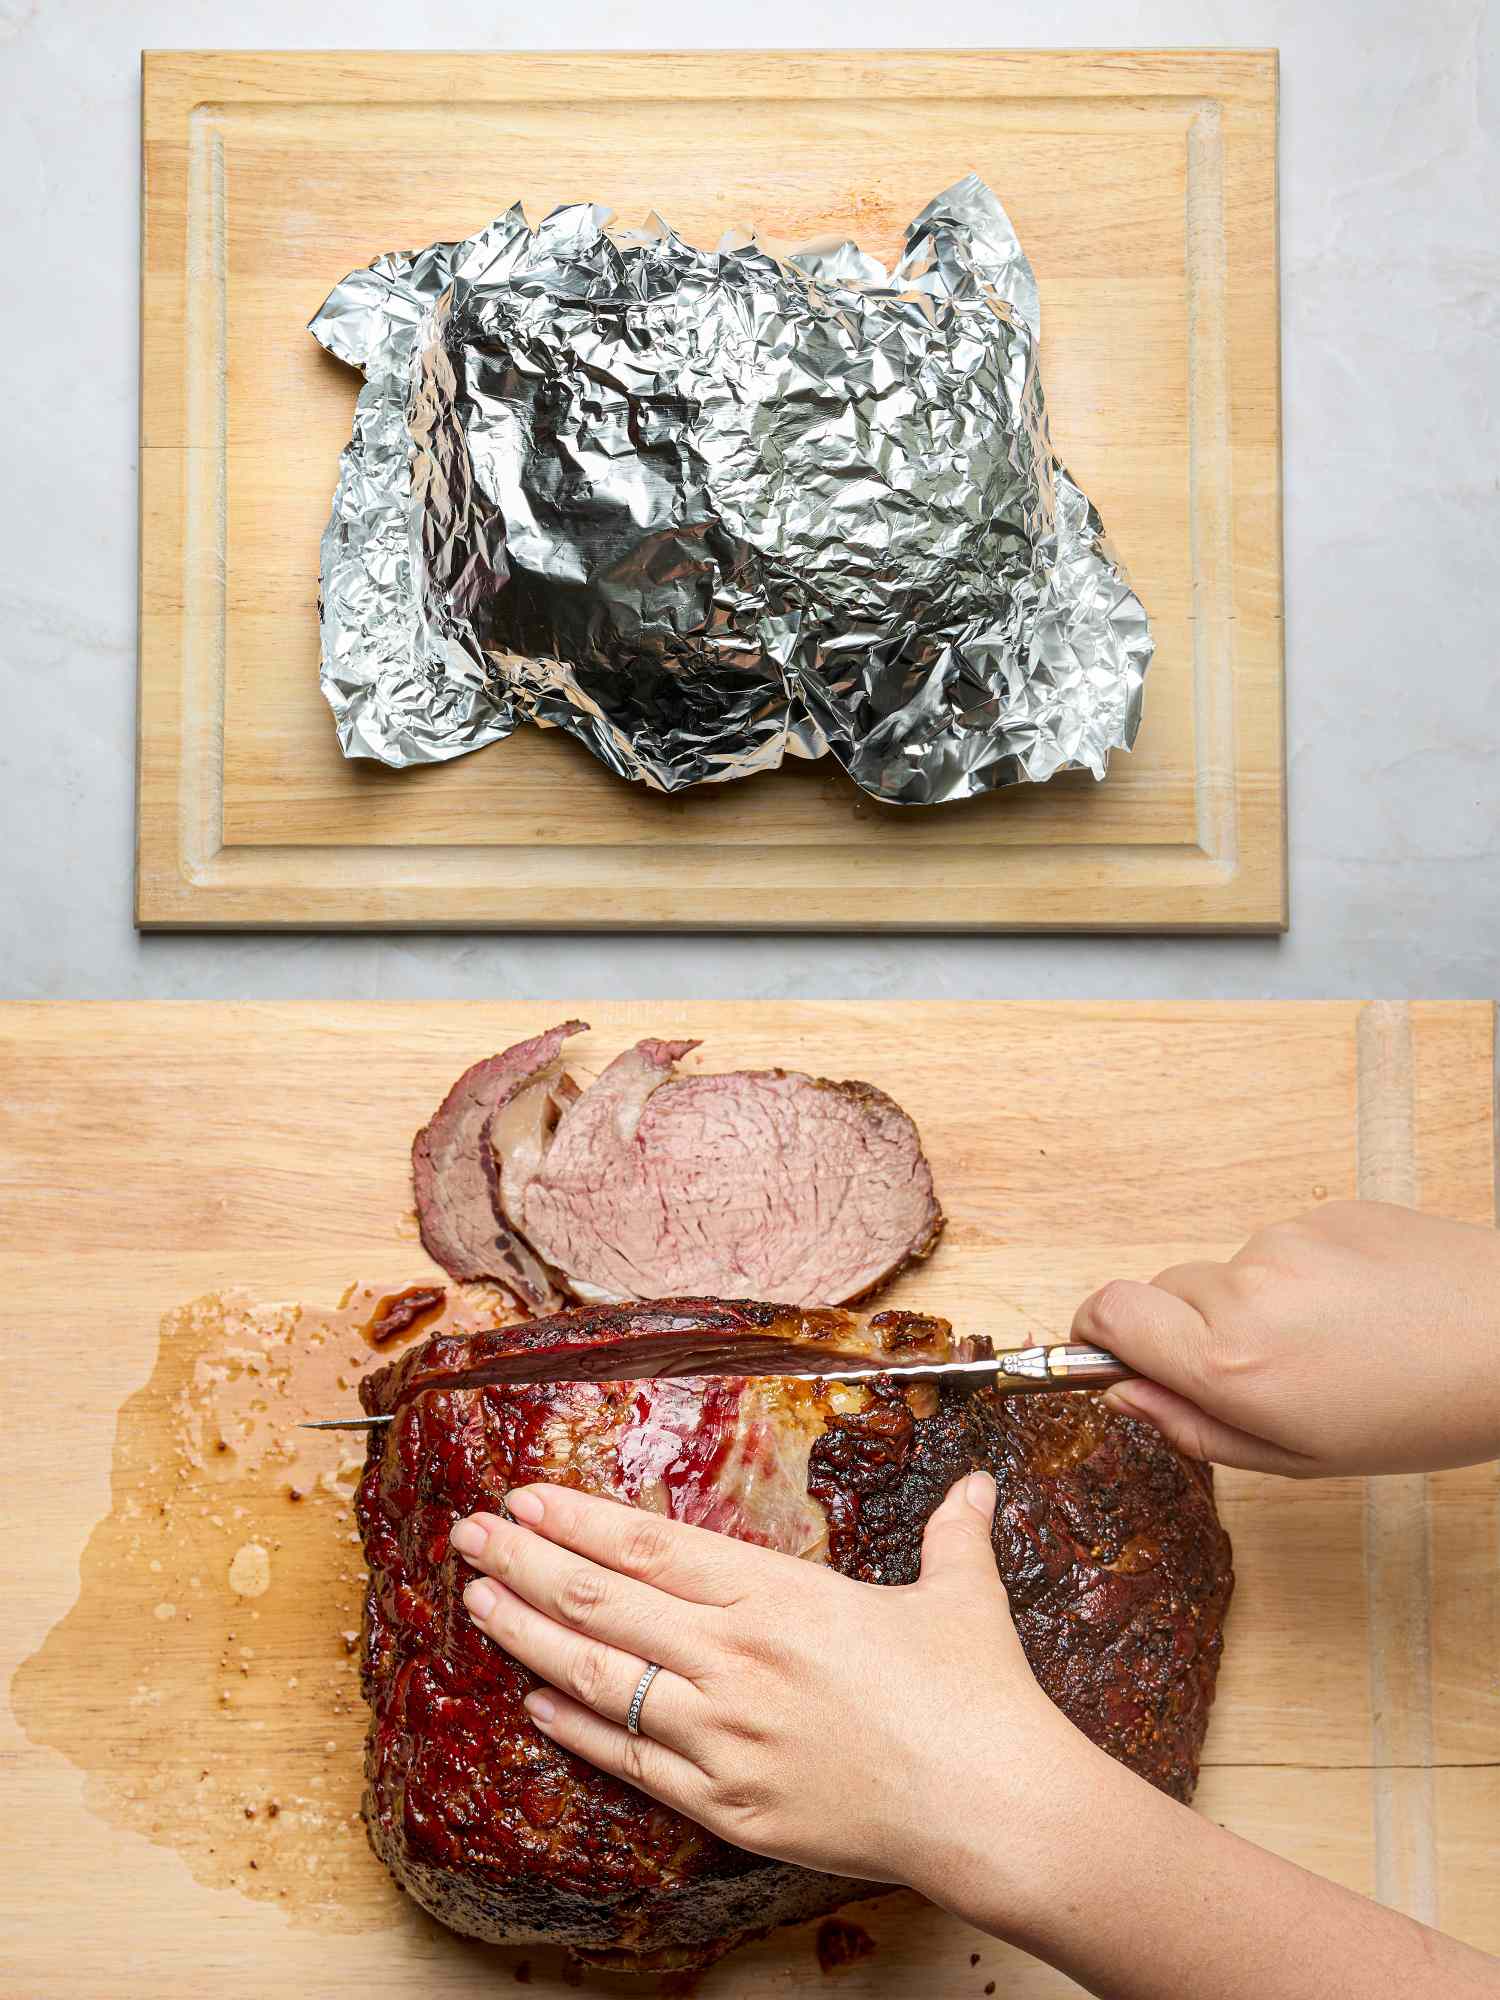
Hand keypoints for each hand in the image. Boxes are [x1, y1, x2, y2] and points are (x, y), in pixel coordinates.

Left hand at [447, 1471, 1089, 1893]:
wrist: (993, 1806)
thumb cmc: (978, 1695)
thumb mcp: (962, 1595)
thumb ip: (954, 1532)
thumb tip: (980, 1484)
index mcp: (781, 1596)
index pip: (650, 1548)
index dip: (578, 1520)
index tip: (524, 1497)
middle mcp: (737, 1658)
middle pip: (604, 1603)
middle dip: (526, 1563)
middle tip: (467, 1535)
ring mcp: (725, 1735)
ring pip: (602, 1679)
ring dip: (530, 1637)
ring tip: (477, 1603)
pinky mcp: (729, 1804)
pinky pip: (636, 1761)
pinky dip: (580, 1730)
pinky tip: (538, 1705)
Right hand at [1074, 1200, 1499, 1477]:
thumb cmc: (1421, 1413)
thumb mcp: (1300, 1457)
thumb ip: (1195, 1428)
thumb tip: (1123, 1396)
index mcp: (1231, 1363)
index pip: (1107, 1312)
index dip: (1095, 1333)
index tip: (1106, 1353)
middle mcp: (1244, 1289)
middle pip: (1163, 1294)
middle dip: (1188, 1331)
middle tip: (1256, 1372)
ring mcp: (1285, 1241)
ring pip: (1227, 1274)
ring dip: (1253, 1306)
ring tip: (1331, 1342)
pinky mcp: (1325, 1213)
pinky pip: (1281, 1247)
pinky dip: (1300, 1279)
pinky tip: (1358, 1309)